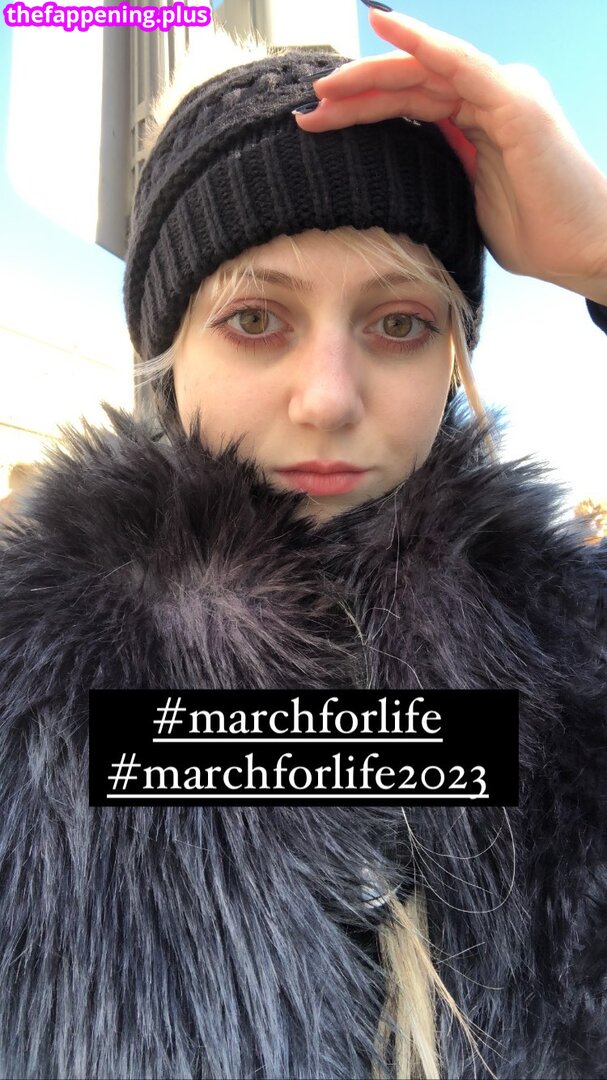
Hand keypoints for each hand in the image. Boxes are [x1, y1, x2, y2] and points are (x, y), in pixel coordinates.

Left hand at [294, 8, 606, 303]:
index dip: (362, 110)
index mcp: (476, 122)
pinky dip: (421, 42)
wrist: (583, 249)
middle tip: (308, 108)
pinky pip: (459, 62)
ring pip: (424, 71)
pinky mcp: (514, 100)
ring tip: (326, 88)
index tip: (319, 123)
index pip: (408, 105)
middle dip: (354, 95)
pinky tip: (385, 25)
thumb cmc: (536, 233)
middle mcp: (488, 98)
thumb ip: (441, 178)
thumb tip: (399, 184)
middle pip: (409, 85)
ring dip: (371, 75)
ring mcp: (503, 93)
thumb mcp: (468, 204)